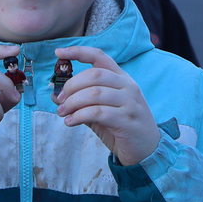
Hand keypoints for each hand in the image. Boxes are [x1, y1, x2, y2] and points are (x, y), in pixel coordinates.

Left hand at [52, 45, 160, 166]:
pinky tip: (70, 122)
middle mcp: (127, 86)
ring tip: (63, 113)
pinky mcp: (127, 120)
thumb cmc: (120, 126)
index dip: (78, 52)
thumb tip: (55, 95)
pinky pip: (98, 113)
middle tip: (60, 100)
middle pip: (94, 75)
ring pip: (94, 94)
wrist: (147, 149)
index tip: (58, 52)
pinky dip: (79, 116)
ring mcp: (129, 102)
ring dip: (73, 103)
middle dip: (71, 86)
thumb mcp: (99, 110)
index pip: (99, 56)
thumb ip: (80, 101)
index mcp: (121, 78)